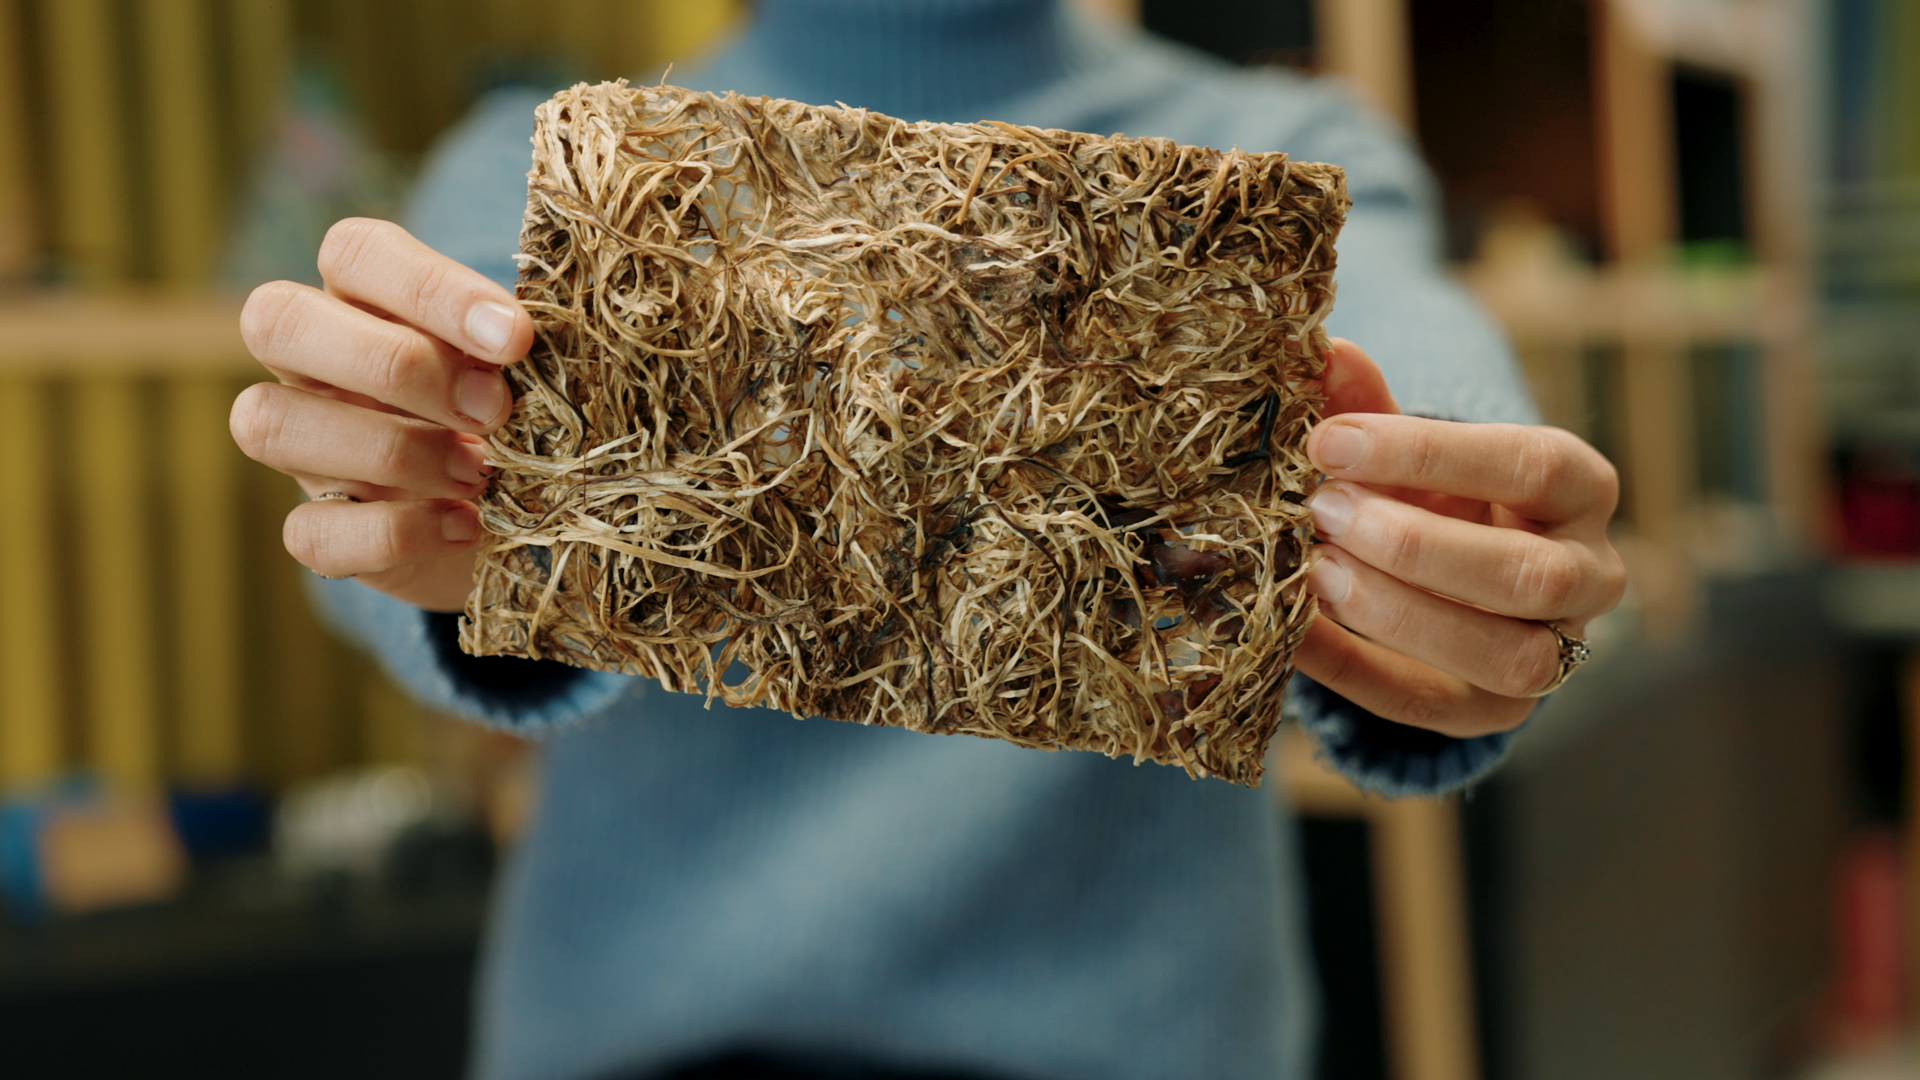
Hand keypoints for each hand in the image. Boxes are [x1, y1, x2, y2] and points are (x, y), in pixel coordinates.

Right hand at [230, 218, 532, 611]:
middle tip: (494, 408)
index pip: (353, 252)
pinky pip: (307, 533)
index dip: (430, 288)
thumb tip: (528, 327)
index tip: (516, 340)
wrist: (529, 528)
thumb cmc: (529, 421)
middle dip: (395, 364)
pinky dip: (393, 532)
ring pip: (266, 422)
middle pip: (278, 319)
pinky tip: (464, 526)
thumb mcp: (533, 372)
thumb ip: (520, 343)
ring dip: (389, 448)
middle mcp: (314, 366)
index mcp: (364, 301)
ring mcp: (303, 451)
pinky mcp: (320, 532)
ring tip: (481, 472)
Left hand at [1296, 339, 1625, 737]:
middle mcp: (1590, 575)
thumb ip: (1369, 406)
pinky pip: (1429, 707)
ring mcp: (1554, 655)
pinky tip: (1292, 633)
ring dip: (1397, 613)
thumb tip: (1327, 353)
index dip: (1427, 454)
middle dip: (1413, 545)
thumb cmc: (1437, 493)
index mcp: (1581, 488)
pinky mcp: (1492, 712)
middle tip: (1321, 510)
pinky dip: (1353, 670)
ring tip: (1313, 571)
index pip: (1531, 465)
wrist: (1453, 578)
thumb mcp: (1410, 448)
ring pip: (1504, 656)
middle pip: (1528, 574)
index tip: (1330, 441)